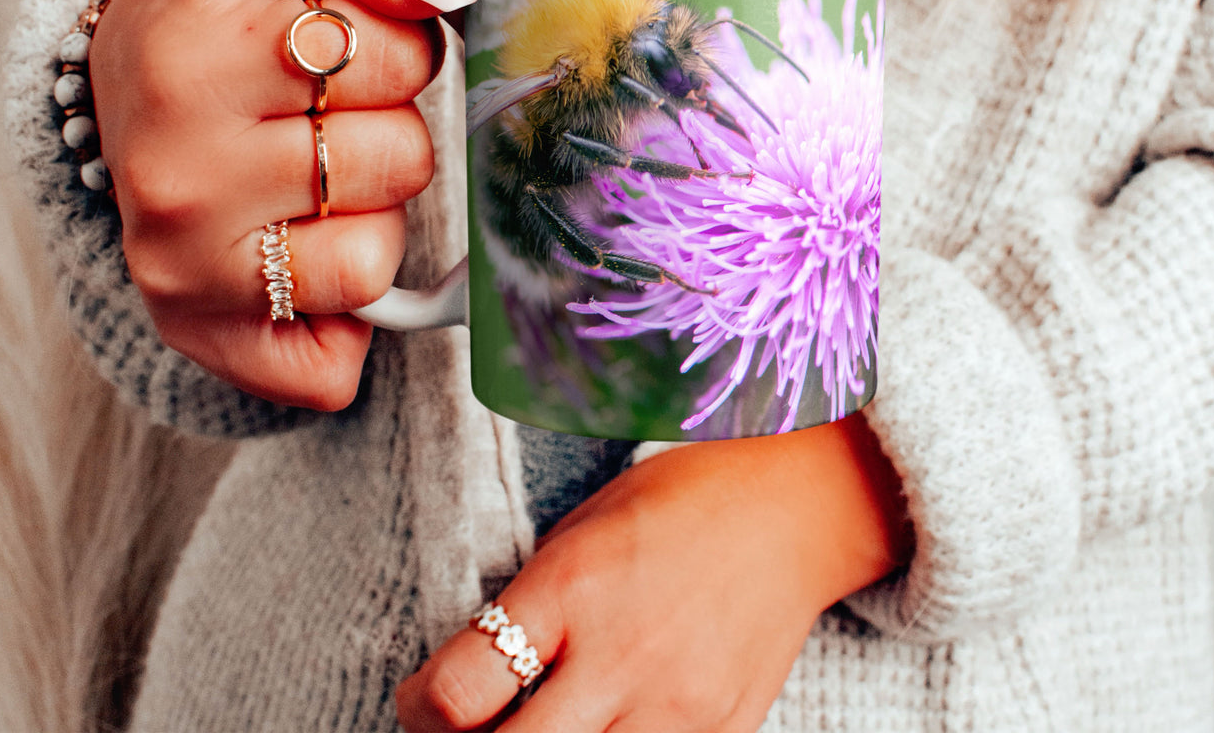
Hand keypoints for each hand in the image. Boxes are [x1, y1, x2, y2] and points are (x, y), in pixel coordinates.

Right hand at [88, 0, 476, 408]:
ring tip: (311, 183)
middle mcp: (176, 177)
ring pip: (374, 264)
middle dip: (389, 131)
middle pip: (399, 163)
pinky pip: (333, 366)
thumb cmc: (220, 20)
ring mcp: (183, 272)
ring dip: (370, 220)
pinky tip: (301, 258)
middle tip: (325, 117)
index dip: (399, 48)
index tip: (343, 49)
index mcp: (192, 58)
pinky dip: (342, 322)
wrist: (124, 95)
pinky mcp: (202, 341)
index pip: (396, 56)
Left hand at [396, 413, 910, 731]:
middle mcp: (621, 657)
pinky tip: (610, 727)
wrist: (796, 509)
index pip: (458, 691)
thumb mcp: (581, 531)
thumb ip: (528, 607)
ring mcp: (678, 709)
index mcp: (571, 589)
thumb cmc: (679, 503)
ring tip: (542, 730)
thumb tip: (466, 687)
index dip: (418, 712)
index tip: (422, 706)